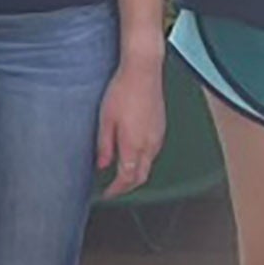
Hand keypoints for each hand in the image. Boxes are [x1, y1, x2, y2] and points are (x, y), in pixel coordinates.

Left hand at [95, 57, 166, 198]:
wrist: (143, 71)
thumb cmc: (123, 90)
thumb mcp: (105, 119)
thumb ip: (104, 146)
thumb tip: (102, 165)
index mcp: (134, 145)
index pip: (127, 179)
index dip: (116, 190)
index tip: (106, 194)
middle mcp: (150, 145)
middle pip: (141, 176)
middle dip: (127, 186)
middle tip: (113, 188)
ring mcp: (158, 137)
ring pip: (148, 165)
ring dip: (135, 173)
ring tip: (119, 172)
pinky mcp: (161, 128)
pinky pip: (153, 152)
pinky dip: (142, 160)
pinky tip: (131, 153)